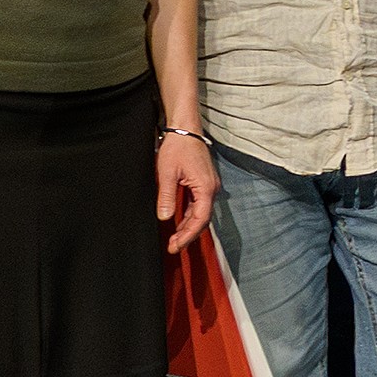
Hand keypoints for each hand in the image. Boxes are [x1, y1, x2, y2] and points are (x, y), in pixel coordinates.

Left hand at [153, 129, 216, 243]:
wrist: (185, 129)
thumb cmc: (178, 147)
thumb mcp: (167, 173)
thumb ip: (167, 197)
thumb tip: (165, 217)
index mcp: (205, 187)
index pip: (200, 219)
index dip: (188, 235)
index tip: (176, 245)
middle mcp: (211, 188)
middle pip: (203, 219)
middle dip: (188, 235)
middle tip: (173, 247)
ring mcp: (209, 186)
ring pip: (201, 213)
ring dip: (189, 227)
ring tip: (175, 239)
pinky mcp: (204, 183)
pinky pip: (199, 205)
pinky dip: (190, 216)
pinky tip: (180, 222)